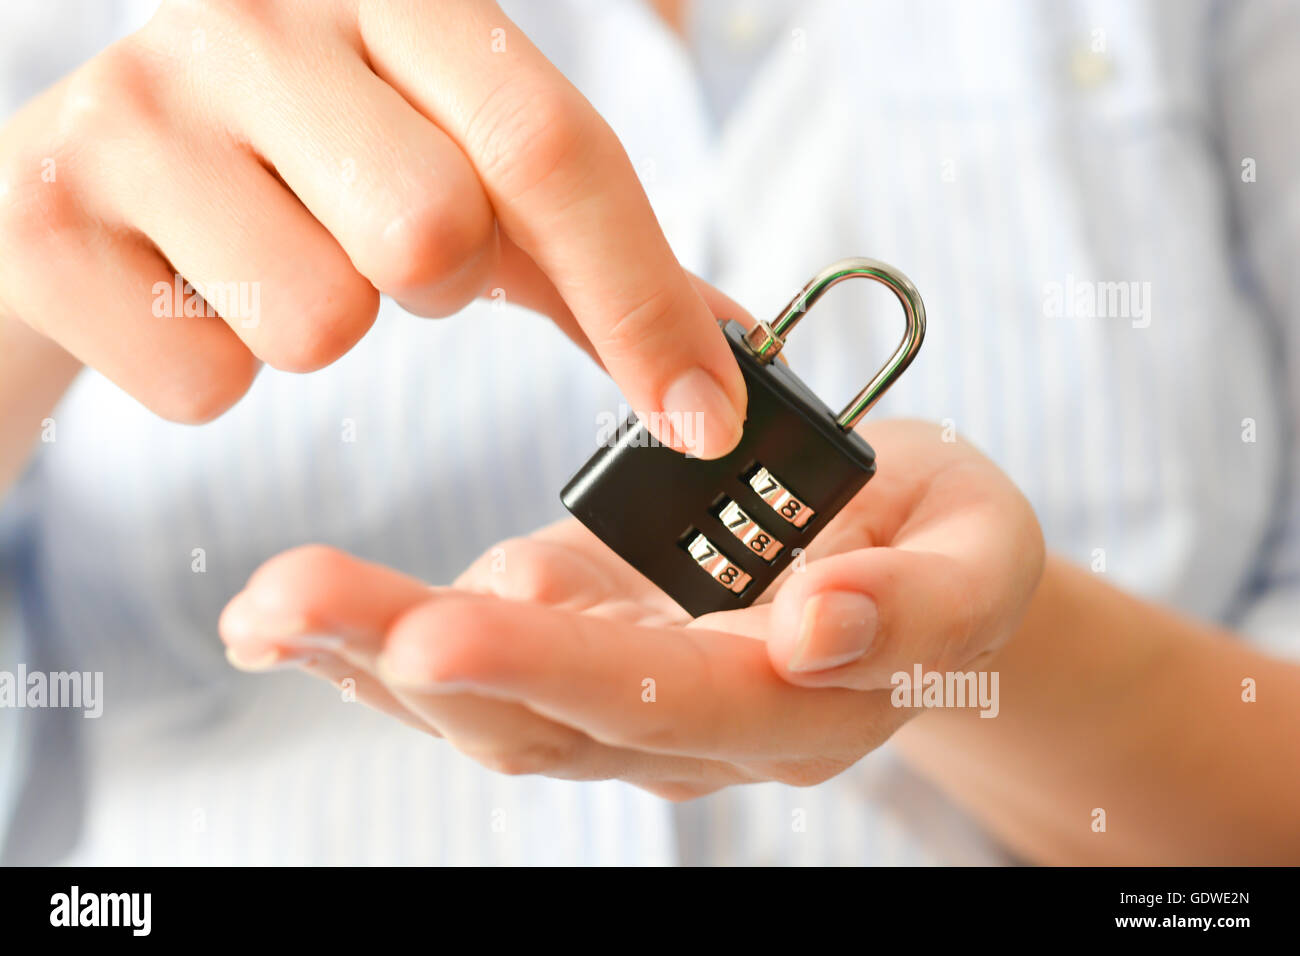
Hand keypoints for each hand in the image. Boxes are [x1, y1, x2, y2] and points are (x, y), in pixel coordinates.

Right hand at [0, 0, 743, 454]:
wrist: (78, 192)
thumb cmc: (294, 179)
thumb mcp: (447, 174)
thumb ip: (580, 252)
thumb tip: (731, 351)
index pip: (551, 144)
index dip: (640, 296)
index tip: (703, 416)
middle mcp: (256, 16)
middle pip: (435, 232)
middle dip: (433, 286)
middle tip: (379, 253)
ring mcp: (134, 103)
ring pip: (317, 320)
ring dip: (318, 326)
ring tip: (270, 263)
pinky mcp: (44, 215)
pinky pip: (205, 384)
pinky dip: (215, 377)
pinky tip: (178, 297)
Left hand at [219, 419, 1043, 797]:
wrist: (906, 568)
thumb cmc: (940, 546)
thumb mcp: (974, 555)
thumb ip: (916, 609)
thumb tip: (816, 631)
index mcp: (798, 703)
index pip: (676, 702)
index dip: (570, 669)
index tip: (452, 629)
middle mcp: (694, 726)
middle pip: (548, 717)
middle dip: (420, 661)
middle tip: (294, 602)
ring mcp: (627, 699)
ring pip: (491, 709)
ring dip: (369, 657)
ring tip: (266, 603)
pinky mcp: (582, 652)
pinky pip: (473, 672)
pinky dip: (374, 649)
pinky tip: (288, 619)